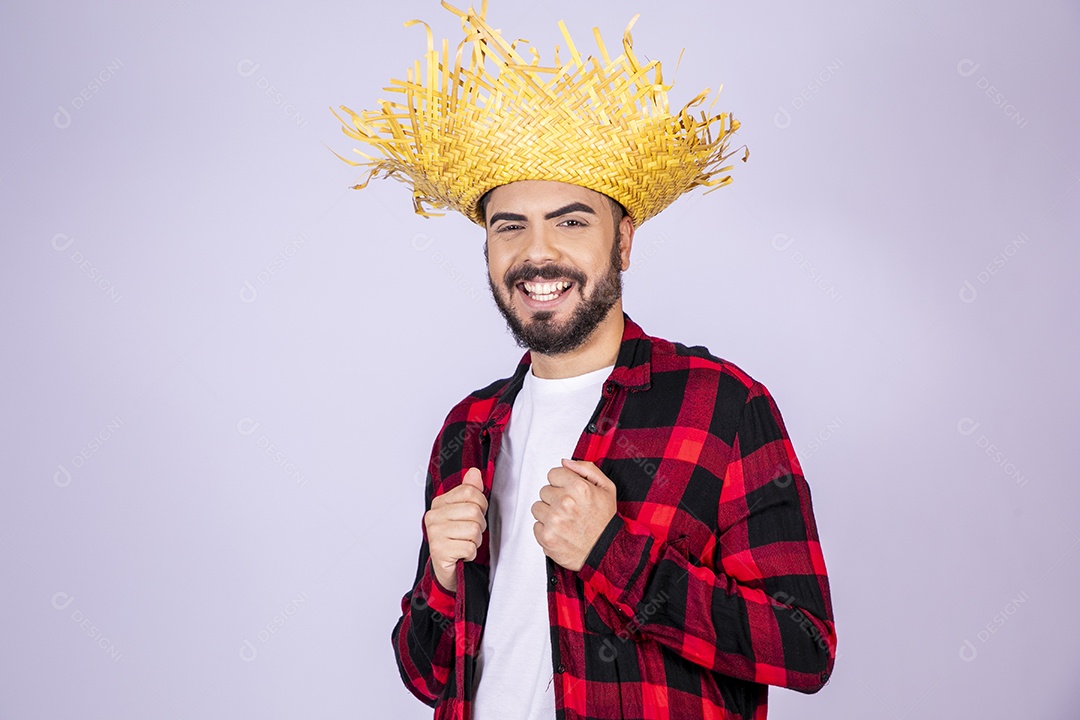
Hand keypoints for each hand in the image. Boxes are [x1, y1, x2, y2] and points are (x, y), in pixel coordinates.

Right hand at [424, 467, 486, 592]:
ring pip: (473, 529)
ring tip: (465, 543)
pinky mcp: (439, 551)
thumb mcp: (465, 513)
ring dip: (476, 541)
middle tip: (470, 534)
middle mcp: (433, 516)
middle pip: (474, 511)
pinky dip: (471, 553)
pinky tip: (462, 554)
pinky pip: (469, 547)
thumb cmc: (457, 540)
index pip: (469, 491)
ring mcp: (434, 534)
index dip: (481, 504)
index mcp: (439, 503)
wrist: (448, 569)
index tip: (475, 515)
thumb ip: (470, 491)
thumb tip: (474, 473)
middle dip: (479, 525)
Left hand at [531, 458, 617, 570]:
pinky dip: (546, 529)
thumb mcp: (606, 488)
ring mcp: (554, 521)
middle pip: (544, 490)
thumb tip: (565, 462)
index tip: (569, 492)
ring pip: (537, 507)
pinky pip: (536, 525)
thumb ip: (586, 469)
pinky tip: (561, 531)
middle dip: (555, 498)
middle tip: (569, 509)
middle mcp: (564, 503)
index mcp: (579, 488)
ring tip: (565, 520)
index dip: (561, 483)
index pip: (553, 474)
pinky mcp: (546, 537)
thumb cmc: (605, 521)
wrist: (607, 552)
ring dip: (548, 513)